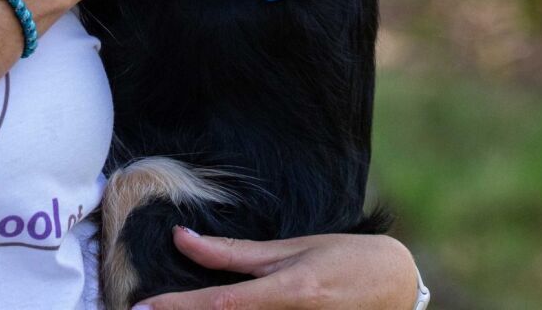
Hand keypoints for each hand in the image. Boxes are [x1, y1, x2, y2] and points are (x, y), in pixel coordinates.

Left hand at [135, 227, 420, 309]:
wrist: (399, 285)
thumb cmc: (345, 258)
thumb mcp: (292, 249)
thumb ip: (236, 253)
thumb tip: (183, 239)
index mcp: (288, 291)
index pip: (221, 303)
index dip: (178, 308)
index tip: (142, 309)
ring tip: (172, 309)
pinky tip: (214, 309)